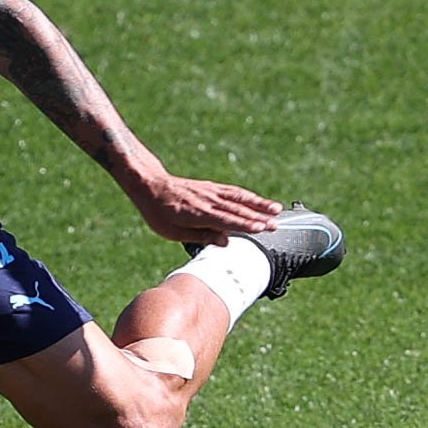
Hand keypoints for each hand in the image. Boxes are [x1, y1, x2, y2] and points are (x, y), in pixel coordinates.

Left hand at [130, 172, 281, 246]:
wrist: (150, 185)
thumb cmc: (158, 212)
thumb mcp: (172, 231)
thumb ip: (200, 236)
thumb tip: (226, 242)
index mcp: (197, 214)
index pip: (226, 220)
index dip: (245, 225)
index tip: (261, 228)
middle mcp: (207, 201)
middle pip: (237, 209)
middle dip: (258, 217)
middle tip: (275, 225)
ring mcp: (210, 192)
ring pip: (238, 198)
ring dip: (258, 204)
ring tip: (276, 210)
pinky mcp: (211, 187)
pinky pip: (233, 191)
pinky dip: (248, 196)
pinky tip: (259, 201)